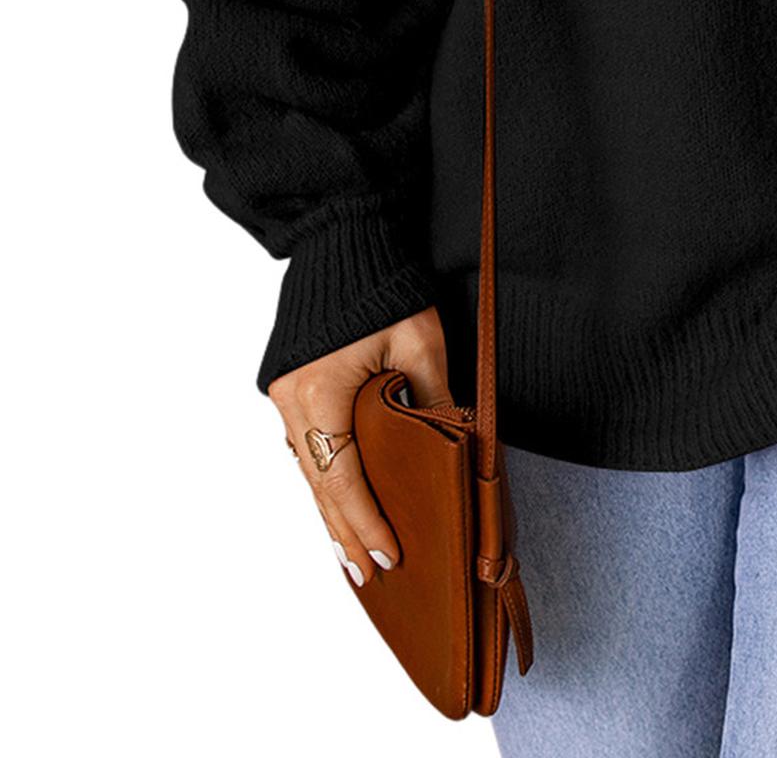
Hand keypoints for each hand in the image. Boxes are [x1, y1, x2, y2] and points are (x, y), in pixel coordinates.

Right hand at [268, 306, 455, 587]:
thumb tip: (455, 445)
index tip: (388, 555)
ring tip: (352, 554)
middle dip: (345, 533)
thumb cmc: (383, 285)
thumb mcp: (420, 342)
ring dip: (331, 510)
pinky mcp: (289, 385)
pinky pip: (305, 447)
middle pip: (320, 486)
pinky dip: (323, 478)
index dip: (365, 521)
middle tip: (367, 576)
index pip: (344, 479)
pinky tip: (336, 501)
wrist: (342, 237)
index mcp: (319, 396)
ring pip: (309, 469)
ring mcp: (284, 395)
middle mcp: (292, 403)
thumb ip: (433, 397)